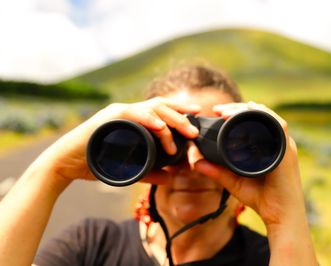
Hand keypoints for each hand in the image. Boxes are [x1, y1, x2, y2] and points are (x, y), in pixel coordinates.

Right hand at [31, 97, 200, 185]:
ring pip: (151, 108)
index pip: (162, 111)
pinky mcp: (109, 118)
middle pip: (161, 107)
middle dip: (183, 116)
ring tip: (187, 131)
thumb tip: (171, 177)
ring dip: (172, 119)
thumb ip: (151, 172)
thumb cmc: (97, 163)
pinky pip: (132, 114)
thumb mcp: (130, 168)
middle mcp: (129, 112)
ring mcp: (119, 113)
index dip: (181, 113)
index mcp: (135, 120)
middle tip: (196, 130)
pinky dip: (148, 119)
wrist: (67, 164)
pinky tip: (161, 126)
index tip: (198, 119)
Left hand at [194, 101, 305, 227]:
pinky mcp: (287, 151)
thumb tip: (194, 161)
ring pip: (267, 116)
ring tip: (226, 113)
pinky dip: (262, 117)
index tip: (217, 112)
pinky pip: (279, 126)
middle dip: (238, 108)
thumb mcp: (233, 181)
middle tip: (218, 110)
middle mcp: (277, 141)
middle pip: (259, 113)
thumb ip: (216, 171)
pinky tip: (246, 115)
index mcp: (268, 145)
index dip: (236, 111)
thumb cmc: (261, 198)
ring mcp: (284, 144)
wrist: (280, 215)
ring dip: (246, 110)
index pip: (253, 119)